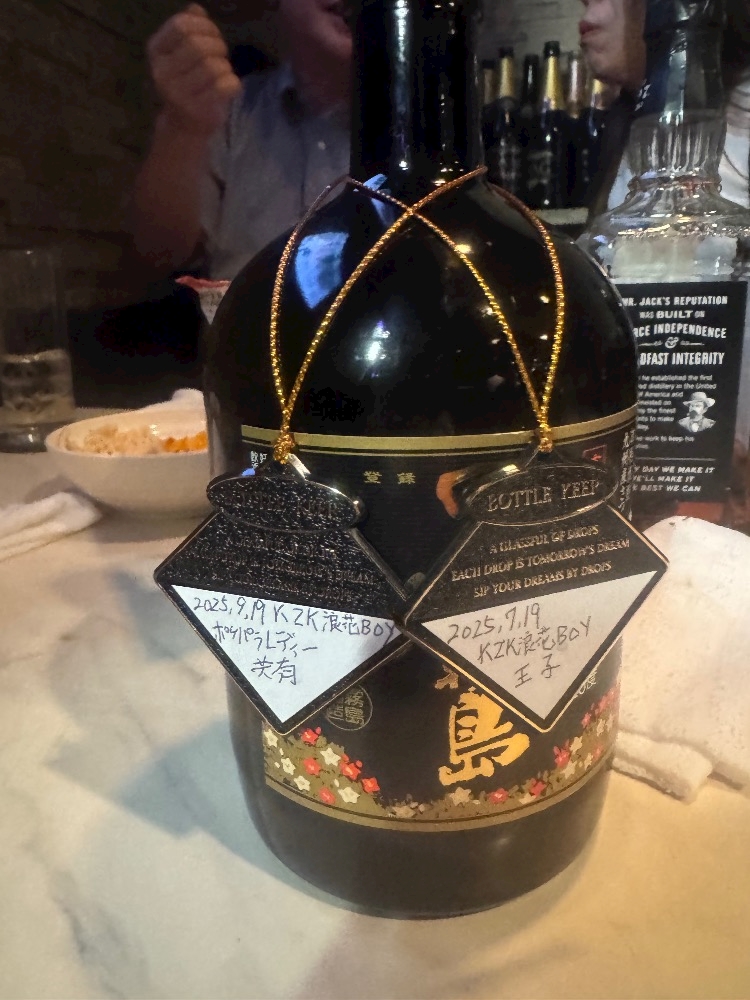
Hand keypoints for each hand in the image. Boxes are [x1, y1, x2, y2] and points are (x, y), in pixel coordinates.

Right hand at [147, 4, 241, 135]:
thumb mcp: (181, 53)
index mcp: (156, 52)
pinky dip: (233, 83)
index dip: (204, 25)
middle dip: (217, 45)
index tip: (212, 34)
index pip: (181, 25)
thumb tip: (196, 9)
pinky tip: (227, 87)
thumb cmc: (186, 83)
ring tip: (222, 72)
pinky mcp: (198, 110)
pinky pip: (225, 85)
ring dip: (225, 66)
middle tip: (221, 54)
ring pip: (213, 66)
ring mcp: (179, 94)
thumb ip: (188, 29)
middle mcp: (163, 73)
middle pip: (198, 45)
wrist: (184, 125)